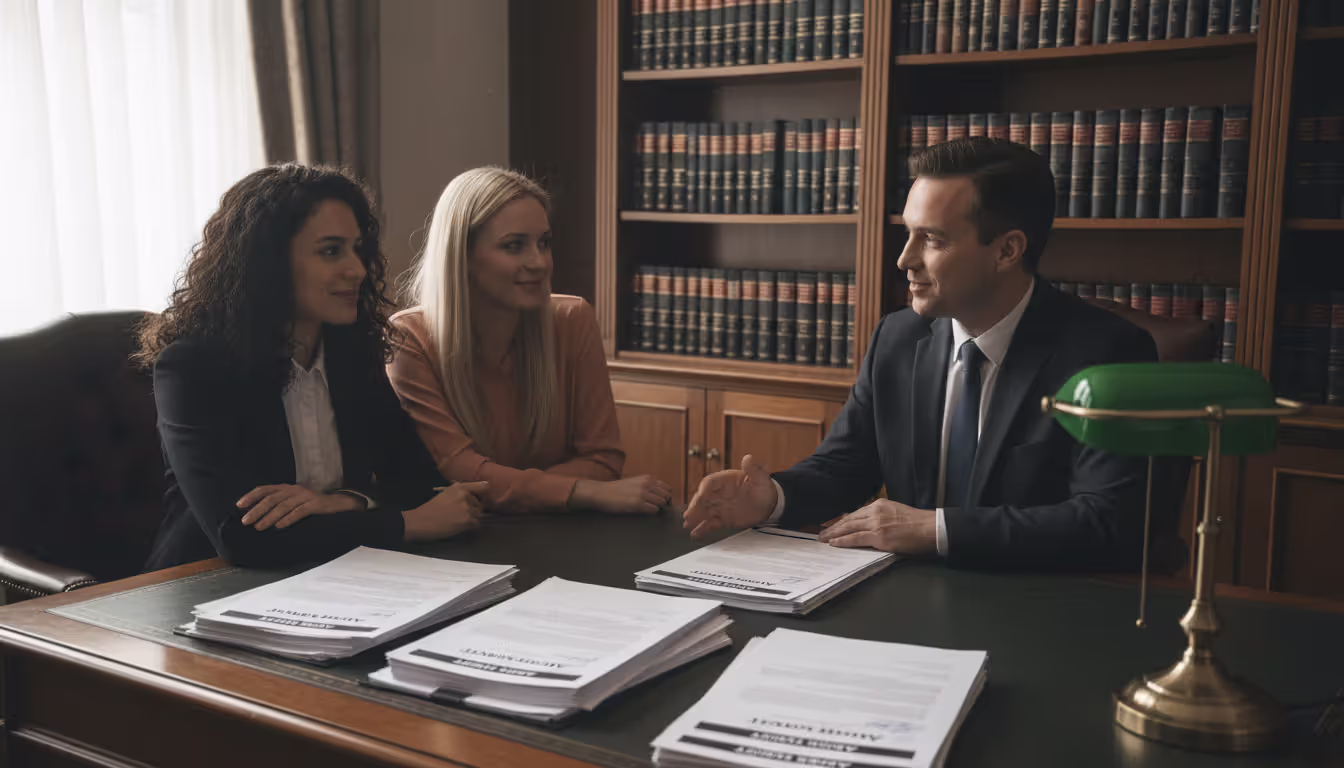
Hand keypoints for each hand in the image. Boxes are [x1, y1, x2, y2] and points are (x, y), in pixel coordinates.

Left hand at [237, 485, 363, 530]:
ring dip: (269, 517)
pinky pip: (300, 511)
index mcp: (287, 488)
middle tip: (246, 521)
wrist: (339, 504)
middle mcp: (295, 489)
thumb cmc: (313, 505)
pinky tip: (280, 526)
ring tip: (259, 527)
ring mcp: (305, 496)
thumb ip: (279, 504)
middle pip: (272, 498)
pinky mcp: (316, 504)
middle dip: (257, 510)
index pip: (265, 489)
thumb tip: (257, 515)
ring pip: (283, 506)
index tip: (239, 506)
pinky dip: (288, 518)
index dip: (251, 496)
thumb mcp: (294, 502)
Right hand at [402, 481, 488, 541]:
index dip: (484, 492)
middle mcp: (465, 495)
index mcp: (458, 487)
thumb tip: (471, 497)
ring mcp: (467, 508)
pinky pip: (476, 524)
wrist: (419, 521)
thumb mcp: (444, 494)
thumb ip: (458, 493)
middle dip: (474, 509)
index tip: (484, 496)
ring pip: (478, 514)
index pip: (482, 486)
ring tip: (460, 522)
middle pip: (480, 503)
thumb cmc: (428, 509)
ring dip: (472, 518)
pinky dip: (472, 527)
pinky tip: (462, 528)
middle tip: (463, 515)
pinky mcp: (467, 520)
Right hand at [571, 475, 671, 514]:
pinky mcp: (638, 504)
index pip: (666, 487)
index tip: (661, 502)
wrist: (602, 492)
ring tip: (651, 510)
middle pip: (666, 496)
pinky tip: (645, 512)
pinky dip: (652, 512)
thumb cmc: (616, 489)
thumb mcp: (635, 482)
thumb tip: (660, 495)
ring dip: (659, 508)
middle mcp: (647, 484)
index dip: (665, 496)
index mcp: (647, 478)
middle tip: (658, 509)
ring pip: (662, 503)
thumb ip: (647, 485)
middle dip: (664, 503)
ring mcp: (643, 494)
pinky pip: (654, 510)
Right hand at [683, 454, 776, 538]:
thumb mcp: (761, 477)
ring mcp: (719, 506)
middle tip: (689, 514)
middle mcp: (719, 493)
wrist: (769, 504)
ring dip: (695, 517)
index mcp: (725, 480)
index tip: (701, 495)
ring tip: (687, 524)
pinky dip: (703, 529)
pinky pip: (710, 523)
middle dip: (695, 506)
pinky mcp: (722, 519)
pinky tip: (695, 534)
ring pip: (703, 511)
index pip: (710, 482)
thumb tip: (748, 458)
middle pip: (703, 498)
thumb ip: (754, 469)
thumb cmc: (764, 487)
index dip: (704, 488)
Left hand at [817, 499, 936, 553]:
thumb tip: (865, 524)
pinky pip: (855, 538)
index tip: (833, 525)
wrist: (930, 528)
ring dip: (834, 534)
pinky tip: (834, 543)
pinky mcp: (879, 536)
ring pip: (849, 528)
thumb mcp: (895, 512)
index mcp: (879, 505)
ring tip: (823, 539)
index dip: (842, 521)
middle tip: (822, 533)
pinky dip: (843, 541)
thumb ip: (880, 516)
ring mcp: (876, 523)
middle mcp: (875, 511)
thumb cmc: (917, 523)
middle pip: (848, 520)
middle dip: (834, 527)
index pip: (855, 513)